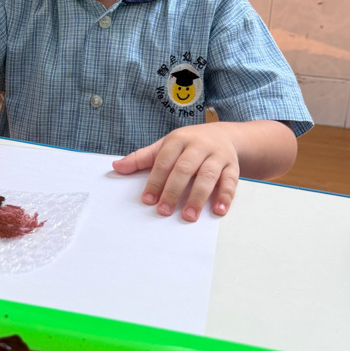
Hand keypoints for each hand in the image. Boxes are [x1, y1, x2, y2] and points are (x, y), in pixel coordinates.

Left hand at [112, 123, 239, 221]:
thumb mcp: (165, 146)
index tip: (147, 200)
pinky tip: (218, 210)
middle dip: (174, 191)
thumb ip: (142, 158)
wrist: (224, 134)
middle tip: (164, 211)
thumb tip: (116, 167)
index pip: (164, 161)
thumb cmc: (189, 144)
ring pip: (208, 176)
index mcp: (179, 140)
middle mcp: (199, 146)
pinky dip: (225, 196)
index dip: (155, 181)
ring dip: (198, 197)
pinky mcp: (233, 166)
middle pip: (185, 169)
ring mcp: (218, 155)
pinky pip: (231, 181)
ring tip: (189, 216)